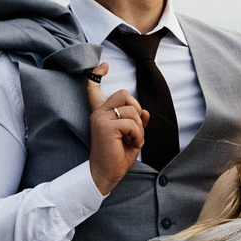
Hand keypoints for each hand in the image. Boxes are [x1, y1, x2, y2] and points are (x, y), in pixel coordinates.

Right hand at [87, 65, 146, 193]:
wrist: (105, 174)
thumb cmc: (116, 157)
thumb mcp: (130, 136)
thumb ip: (136, 123)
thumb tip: (146, 112)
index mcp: (101, 113)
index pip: (94, 88)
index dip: (97, 74)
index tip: (104, 65)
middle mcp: (98, 113)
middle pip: (124, 94)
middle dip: (136, 109)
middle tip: (136, 128)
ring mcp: (101, 119)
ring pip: (132, 111)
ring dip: (139, 128)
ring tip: (134, 140)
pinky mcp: (106, 127)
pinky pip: (132, 123)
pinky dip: (138, 135)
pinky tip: (133, 144)